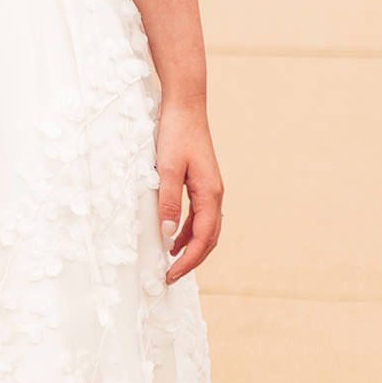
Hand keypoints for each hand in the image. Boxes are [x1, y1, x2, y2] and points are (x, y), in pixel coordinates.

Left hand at [156, 100, 221, 280]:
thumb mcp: (166, 169)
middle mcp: (215, 194)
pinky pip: (200, 216)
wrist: (185, 106)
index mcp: (210, 194)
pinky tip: (174, 237)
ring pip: (206, 229)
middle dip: (192, 260)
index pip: (202, 238)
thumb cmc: (176, 133)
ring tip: (172, 263)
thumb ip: (168, 202)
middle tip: (171, 276)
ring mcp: (210, 189)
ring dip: (191, 248)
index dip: (188, 261)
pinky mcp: (202, 183)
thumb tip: (168, 235)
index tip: (170, 275)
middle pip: (209, 239)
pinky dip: (189, 231)